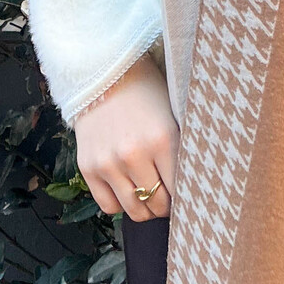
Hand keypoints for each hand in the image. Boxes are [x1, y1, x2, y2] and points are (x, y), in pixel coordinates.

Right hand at [72, 52, 178, 222]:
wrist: (103, 73)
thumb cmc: (145, 92)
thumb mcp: (173, 114)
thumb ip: (181, 148)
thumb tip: (196, 184)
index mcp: (163, 139)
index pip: (180, 189)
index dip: (186, 197)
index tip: (188, 195)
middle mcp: (134, 154)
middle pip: (157, 204)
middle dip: (166, 205)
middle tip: (168, 198)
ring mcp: (108, 163)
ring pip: (133, 210)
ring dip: (145, 209)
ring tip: (149, 197)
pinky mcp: (88, 167)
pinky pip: (108, 205)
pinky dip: (120, 203)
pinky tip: (126, 189)